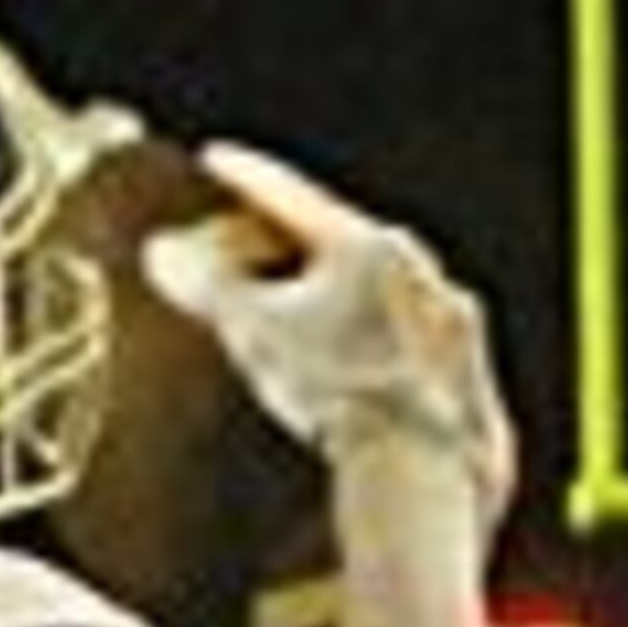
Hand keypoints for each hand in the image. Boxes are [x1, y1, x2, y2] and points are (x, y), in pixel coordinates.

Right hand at [139, 143, 514, 526]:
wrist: (419, 468)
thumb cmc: (336, 390)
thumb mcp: (254, 331)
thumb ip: (207, 287)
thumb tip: (162, 254)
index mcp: (368, 247)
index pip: (291, 200)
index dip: (245, 179)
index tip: (216, 158)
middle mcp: (420, 272)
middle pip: (340, 243)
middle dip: (291, 244)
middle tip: (249, 244)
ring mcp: (451, 322)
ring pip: (379, 293)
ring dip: (337, 298)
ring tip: (300, 316)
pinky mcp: (465, 374)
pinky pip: (408, 342)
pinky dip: (373, 343)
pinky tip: (355, 368)